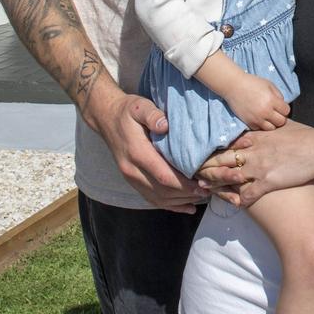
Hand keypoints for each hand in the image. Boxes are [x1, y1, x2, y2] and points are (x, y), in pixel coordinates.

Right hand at [83, 80, 208, 211]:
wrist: (106, 117)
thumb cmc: (127, 111)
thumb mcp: (140, 106)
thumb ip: (152, 115)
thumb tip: (166, 125)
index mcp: (137, 153)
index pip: (163, 176)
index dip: (184, 184)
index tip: (202, 184)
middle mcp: (132, 170)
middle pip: (162, 191)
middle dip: (186, 194)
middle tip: (207, 191)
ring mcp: (130, 178)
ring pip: (157, 198)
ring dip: (180, 201)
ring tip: (201, 197)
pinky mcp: (132, 180)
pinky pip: (151, 198)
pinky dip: (169, 206)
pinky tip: (186, 207)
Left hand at [198, 121, 313, 206]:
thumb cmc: (305, 135)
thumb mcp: (282, 126)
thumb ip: (268, 126)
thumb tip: (264, 123)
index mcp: (255, 137)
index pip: (227, 143)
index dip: (212, 149)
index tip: (201, 153)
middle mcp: (253, 151)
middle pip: (223, 159)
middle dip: (206, 166)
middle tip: (194, 171)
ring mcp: (259, 167)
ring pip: (230, 176)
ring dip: (215, 183)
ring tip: (204, 187)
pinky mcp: (268, 182)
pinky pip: (248, 193)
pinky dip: (238, 200)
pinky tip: (232, 204)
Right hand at [225, 73, 290, 130]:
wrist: (234, 86)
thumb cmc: (251, 83)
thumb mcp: (269, 84)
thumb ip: (278, 95)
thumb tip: (282, 105)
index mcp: (272, 100)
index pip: (286, 111)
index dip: (284, 108)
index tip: (280, 106)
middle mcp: (265, 111)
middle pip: (281, 122)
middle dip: (280, 117)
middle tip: (275, 112)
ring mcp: (256, 118)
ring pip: (271, 128)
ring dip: (271, 123)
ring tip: (267, 116)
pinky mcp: (249, 123)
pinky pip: (259, 129)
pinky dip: (260, 124)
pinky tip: (258, 117)